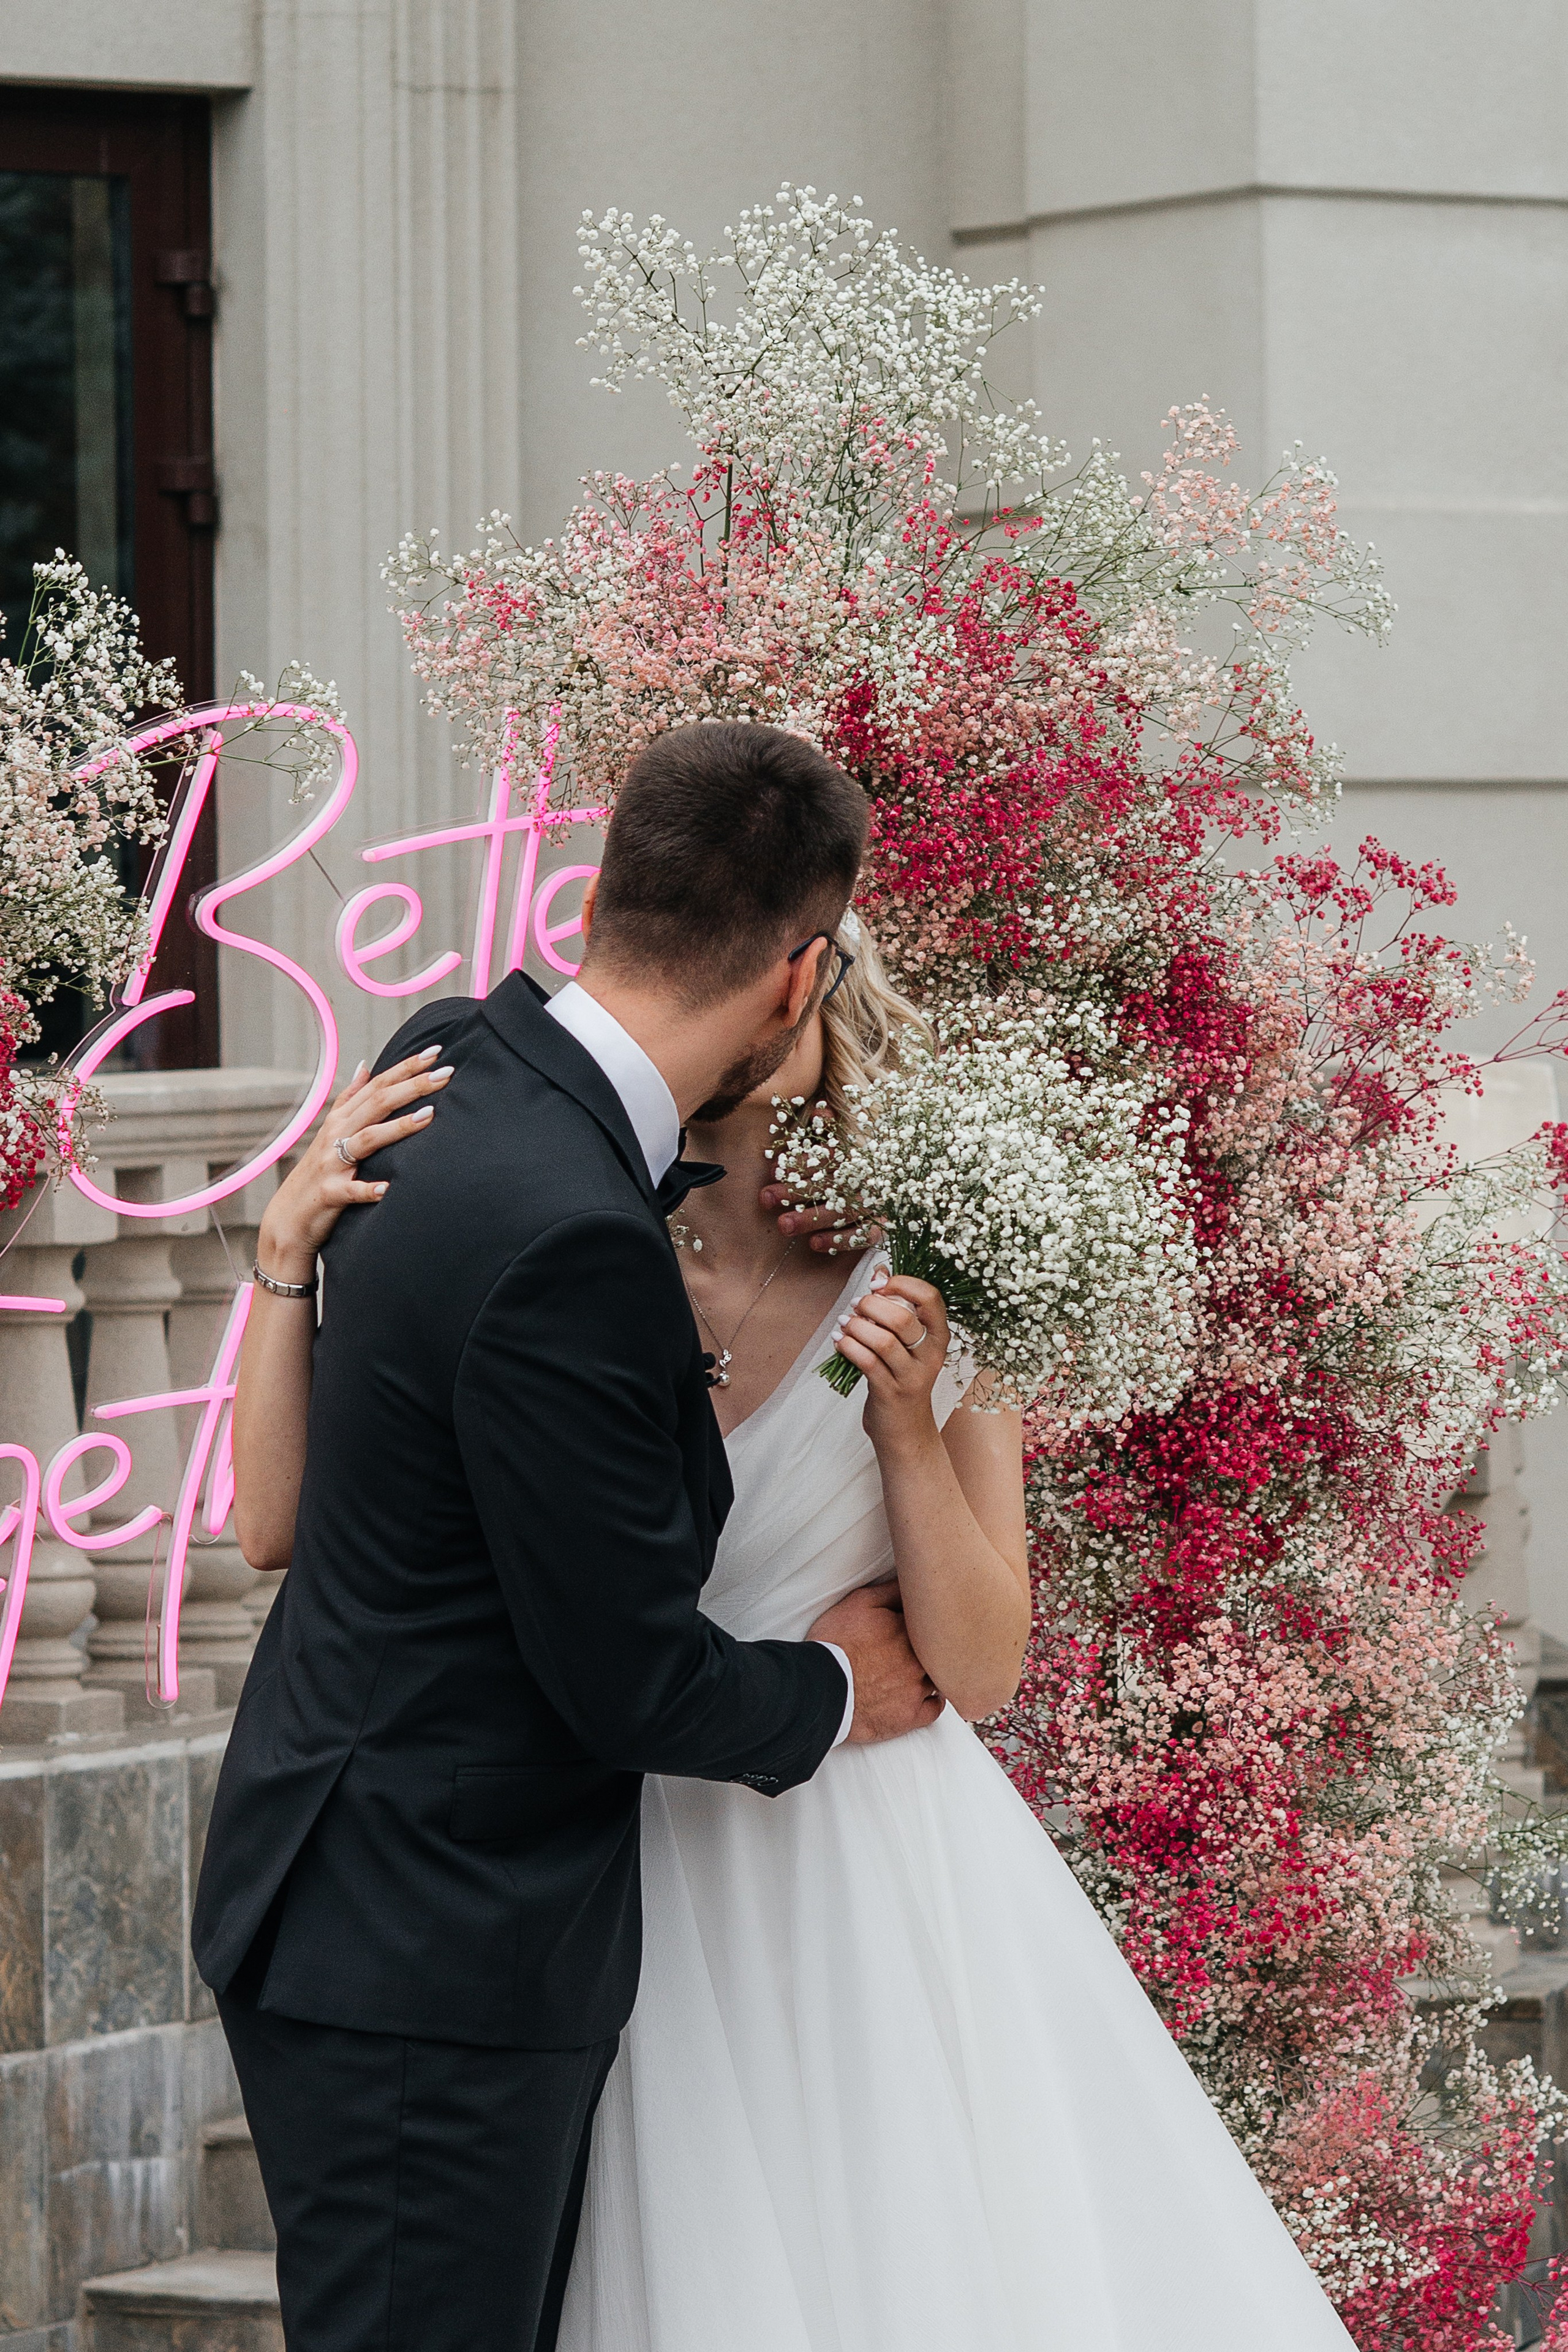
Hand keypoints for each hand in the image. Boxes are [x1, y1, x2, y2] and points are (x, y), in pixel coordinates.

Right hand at [254, 1046, 451, 1283]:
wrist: (290, 1217)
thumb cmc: (321, 1171)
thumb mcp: (332, 1130)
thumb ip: (350, 1097)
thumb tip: (366, 1064)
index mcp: (342, 1118)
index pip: (377, 1085)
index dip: (405, 1067)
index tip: (436, 1051)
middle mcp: (336, 1134)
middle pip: (377, 1103)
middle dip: (412, 1086)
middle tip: (447, 1073)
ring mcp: (333, 1163)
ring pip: (368, 1139)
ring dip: (399, 1127)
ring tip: (430, 1116)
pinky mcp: (330, 1193)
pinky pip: (351, 1190)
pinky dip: (369, 1189)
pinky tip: (388, 1189)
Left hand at [760, 1122, 881, 1253]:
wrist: (910, 1178)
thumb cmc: (870, 1158)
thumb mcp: (853, 1137)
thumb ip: (834, 1126)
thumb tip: (821, 1112)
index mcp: (857, 1154)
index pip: (826, 1156)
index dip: (799, 1161)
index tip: (773, 1169)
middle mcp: (868, 1177)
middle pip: (829, 1184)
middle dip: (795, 1191)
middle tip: (766, 1197)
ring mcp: (878, 1201)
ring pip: (844, 1210)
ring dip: (811, 1219)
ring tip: (783, 1225)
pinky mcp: (885, 1224)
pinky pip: (864, 1234)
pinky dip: (841, 1240)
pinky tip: (815, 1244)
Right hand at [808, 1579, 943, 1743]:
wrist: (820, 1687)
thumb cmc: (834, 1643)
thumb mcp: (858, 1603)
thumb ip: (891, 1590)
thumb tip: (913, 1581)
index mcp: (910, 1630)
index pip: (933, 1621)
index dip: (928, 1621)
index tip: (925, 1622)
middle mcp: (919, 1659)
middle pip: (941, 1651)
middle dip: (936, 1648)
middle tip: (927, 1646)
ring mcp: (916, 1689)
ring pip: (940, 1678)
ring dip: (933, 1673)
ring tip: (921, 1670)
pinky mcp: (909, 1715)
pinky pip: (935, 1709)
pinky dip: (933, 1701)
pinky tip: (926, 1695)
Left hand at [833, 1273, 947, 1459]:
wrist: (905, 1429)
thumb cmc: (902, 1376)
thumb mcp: (906, 1342)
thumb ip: (896, 1305)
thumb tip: (880, 1270)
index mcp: (939, 1336)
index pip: (931, 1298)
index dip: (903, 1283)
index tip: (880, 1284)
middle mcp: (930, 1355)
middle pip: (903, 1318)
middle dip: (871, 1305)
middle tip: (856, 1306)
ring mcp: (912, 1376)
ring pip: (883, 1341)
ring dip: (856, 1326)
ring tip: (845, 1324)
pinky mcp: (890, 1393)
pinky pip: (866, 1362)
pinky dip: (848, 1346)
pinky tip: (839, 1341)